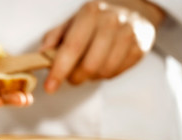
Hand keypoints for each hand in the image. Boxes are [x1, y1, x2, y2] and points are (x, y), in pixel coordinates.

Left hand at [41, 0, 164, 92]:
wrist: (132, 10)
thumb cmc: (94, 20)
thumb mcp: (71, 22)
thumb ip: (54, 38)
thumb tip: (42, 54)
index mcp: (90, 13)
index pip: (72, 47)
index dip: (59, 70)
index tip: (50, 86)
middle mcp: (112, 21)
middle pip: (89, 64)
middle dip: (75, 77)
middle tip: (70, 77)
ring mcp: (129, 34)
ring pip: (104, 71)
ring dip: (91, 77)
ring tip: (87, 68)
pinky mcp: (140, 47)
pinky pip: (117, 73)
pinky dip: (105, 75)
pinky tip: (103, 64)